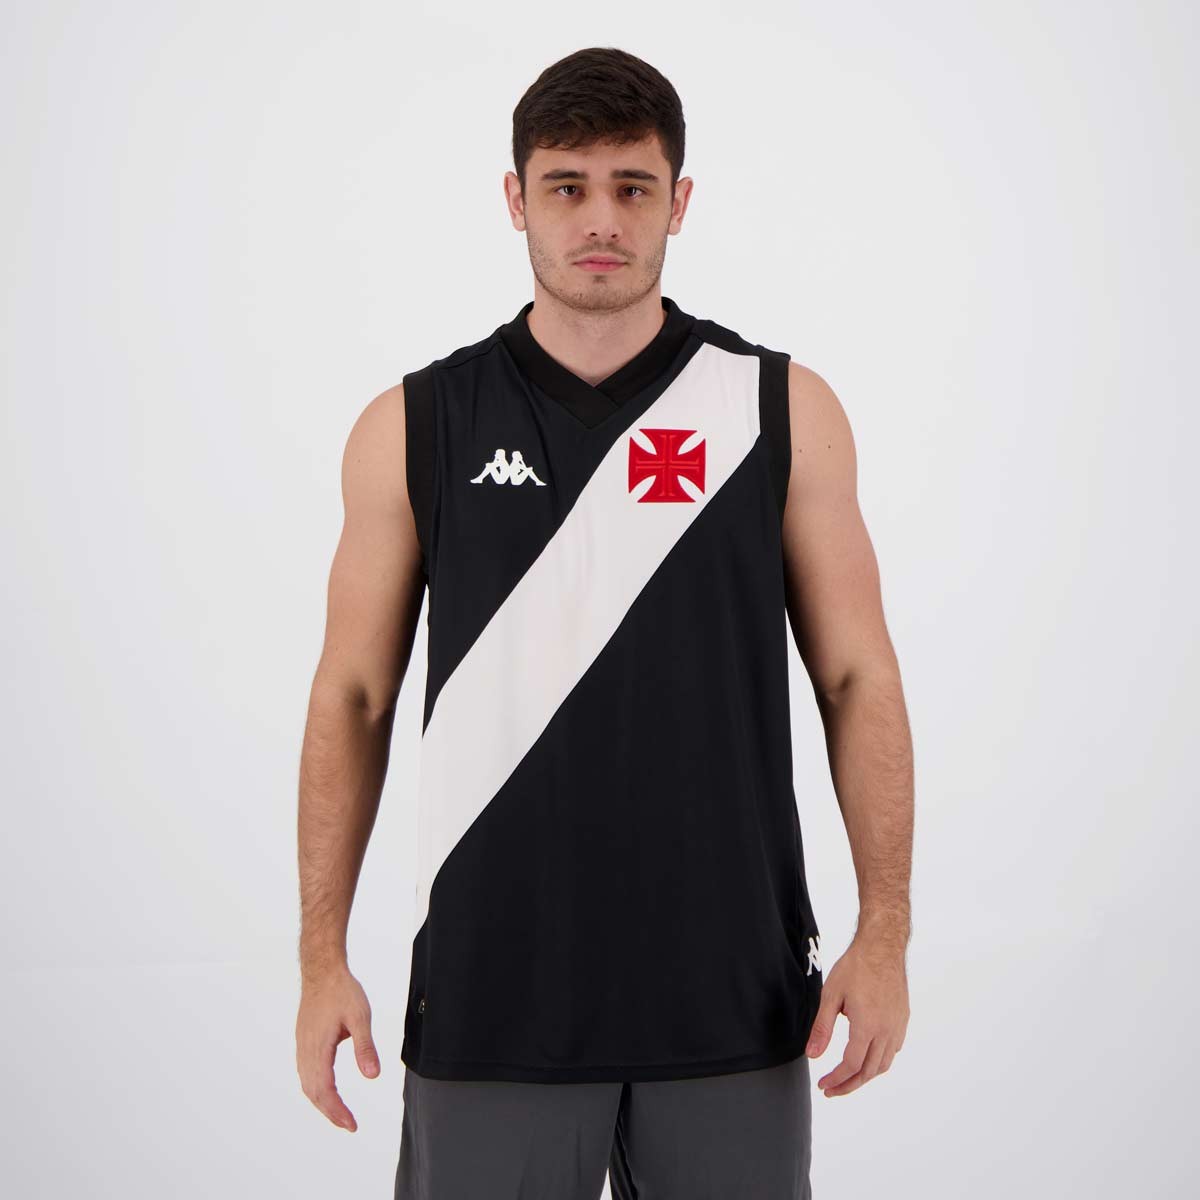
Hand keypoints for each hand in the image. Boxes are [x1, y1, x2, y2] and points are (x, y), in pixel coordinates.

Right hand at [296, 965, 380, 1130]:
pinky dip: (316, 1088)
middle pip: (313, 1092)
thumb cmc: (342, 991)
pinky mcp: (304, 1041)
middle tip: (349, 1125)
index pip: (325, 1090)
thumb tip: (372, 1076)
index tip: (351, 1125)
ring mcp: (303, 1046)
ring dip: (322, 1102)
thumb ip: (365, 1047)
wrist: (322, 970)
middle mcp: (306, 1051)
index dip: (336, 1111)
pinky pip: (306, 1072)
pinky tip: (326, 1090)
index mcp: (318, 1048)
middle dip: (330, 1112)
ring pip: (307, 1084)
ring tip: (339, 1114)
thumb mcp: (360, 1017)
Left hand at [805, 933, 908, 1096]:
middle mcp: (886, 1031)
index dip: (836, 1079)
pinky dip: (879, 1061)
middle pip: (868, 1071)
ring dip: (864, 1076)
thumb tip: (813, 1056)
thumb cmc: (855, 967)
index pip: (852, 1065)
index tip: (823, 1085)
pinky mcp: (902, 1020)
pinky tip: (867, 1057)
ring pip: (883, 1064)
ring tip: (847, 1079)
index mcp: (867, 1026)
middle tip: (831, 1090)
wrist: (882, 946)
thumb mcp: (831, 995)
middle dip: (849, 1085)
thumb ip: (822, 1028)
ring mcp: (897, 1026)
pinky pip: (893, 1050)